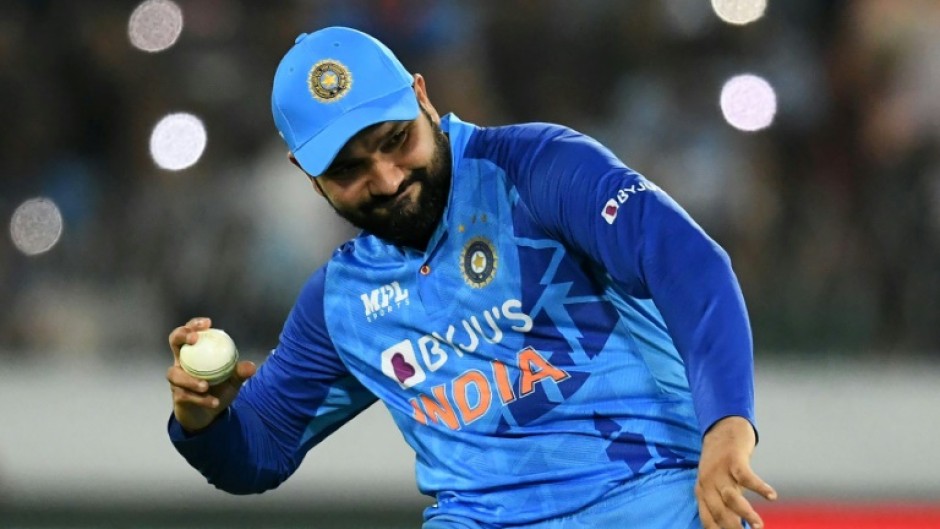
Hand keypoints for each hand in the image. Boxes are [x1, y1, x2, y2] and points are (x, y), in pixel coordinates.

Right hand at [166, 317, 256, 432]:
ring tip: (205, 386)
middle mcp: (182, 361)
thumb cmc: (220, 388)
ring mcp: (177, 378)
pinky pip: (184, 395)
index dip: (195, 324)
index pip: (191, 331)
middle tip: (194, 339)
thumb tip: (251, 366)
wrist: (211, 414)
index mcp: (196, 352)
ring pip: (174, 374)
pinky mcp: (177, 396)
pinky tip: (213, 402)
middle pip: (174, 341)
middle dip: (182, 336)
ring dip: (190, 379)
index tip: (208, 323)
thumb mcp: (233, 379)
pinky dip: (200, 399)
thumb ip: (240, 372)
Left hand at [695, 416, 776, 528]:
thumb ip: (720, 502)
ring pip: (731, 498)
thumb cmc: (721, 461)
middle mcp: (707, 482)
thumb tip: (735, 525)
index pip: (708, 519)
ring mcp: (719, 470)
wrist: (722, 427)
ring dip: (745, 513)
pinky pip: (746, 477)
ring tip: (758, 526)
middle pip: (719, 512)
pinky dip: (760, 487)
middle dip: (733, 528)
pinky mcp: (733, 459)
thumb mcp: (714, 483)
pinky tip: (772, 496)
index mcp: (702, 491)